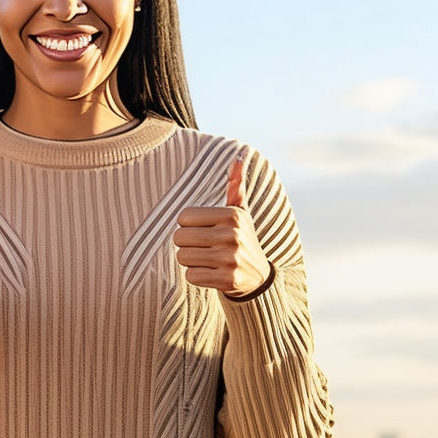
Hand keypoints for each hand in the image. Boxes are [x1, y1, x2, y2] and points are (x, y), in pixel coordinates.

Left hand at [173, 152, 270, 297]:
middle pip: (179, 238)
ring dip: (190, 260)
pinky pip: (191, 276)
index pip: (183, 217)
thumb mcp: (241, 212)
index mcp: (232, 215)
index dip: (187, 225)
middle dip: (185, 244)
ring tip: (206, 259)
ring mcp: (230, 259)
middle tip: (202, 246)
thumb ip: (236, 186)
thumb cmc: (241, 238)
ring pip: (182, 257)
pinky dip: (196, 276)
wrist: (257, 276)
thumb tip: (239, 157)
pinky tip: (211, 272)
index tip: (203, 230)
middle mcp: (232, 235)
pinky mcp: (227, 280)